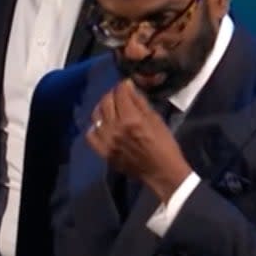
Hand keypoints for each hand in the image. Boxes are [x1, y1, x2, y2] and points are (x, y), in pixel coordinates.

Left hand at [87, 79, 191, 201]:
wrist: (161, 171)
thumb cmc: (164, 144)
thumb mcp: (156, 119)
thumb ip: (140, 102)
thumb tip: (129, 88)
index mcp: (131, 119)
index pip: (120, 93)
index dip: (123, 85)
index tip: (126, 84)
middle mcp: (115, 128)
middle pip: (106, 102)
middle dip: (112, 94)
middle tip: (119, 94)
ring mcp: (107, 140)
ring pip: (96, 116)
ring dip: (102, 107)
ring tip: (110, 107)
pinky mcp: (103, 151)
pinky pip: (91, 135)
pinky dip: (95, 127)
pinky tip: (102, 125)